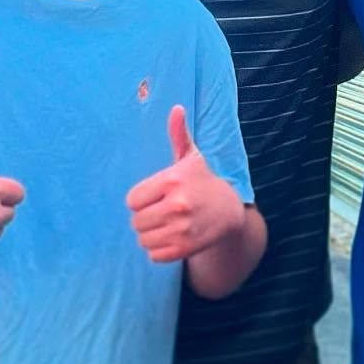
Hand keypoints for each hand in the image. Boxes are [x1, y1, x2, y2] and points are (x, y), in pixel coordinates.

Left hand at [125, 105, 244, 263]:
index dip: (141, 199)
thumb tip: (176, 108)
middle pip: (136, 221)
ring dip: (151, 234)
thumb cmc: (203, 181)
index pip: (132, 200)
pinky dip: (159, 249)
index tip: (156, 196)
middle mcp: (177, 205)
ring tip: (167, 224)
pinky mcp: (185, 249)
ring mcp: (182, 229)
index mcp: (172, 181)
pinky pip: (154, 254)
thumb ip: (178, 134)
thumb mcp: (192, 157)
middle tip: (162, 211)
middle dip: (145, 217)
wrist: (231, 211)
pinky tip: (173, 237)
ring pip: (143, 239)